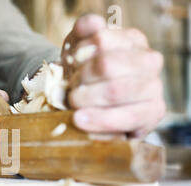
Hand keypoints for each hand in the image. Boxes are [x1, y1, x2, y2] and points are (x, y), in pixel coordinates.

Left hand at [62, 15, 165, 137]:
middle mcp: (149, 61)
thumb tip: (93, 24)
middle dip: (80, 79)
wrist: (94, 108)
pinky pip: (125, 118)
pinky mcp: (153, 114)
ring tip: (73, 104)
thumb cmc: (86, 75)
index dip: (78, 55)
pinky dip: (97, 120)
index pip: (101, 40)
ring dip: (85, 99)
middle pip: (106, 65)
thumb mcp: (79, 49)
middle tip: (71, 89)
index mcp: (132, 40)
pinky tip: (80, 121)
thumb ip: (84, 30)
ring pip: (115, 90)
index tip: (71, 66)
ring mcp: (154, 87)